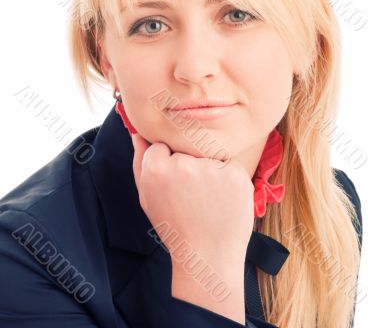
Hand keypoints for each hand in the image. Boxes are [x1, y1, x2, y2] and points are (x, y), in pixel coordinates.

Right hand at [131, 133, 254, 263]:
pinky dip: (226, 177)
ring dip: (208, 170)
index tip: (173, 184)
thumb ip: (140, 162)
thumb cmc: (174, 226)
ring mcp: (212, 168)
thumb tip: (138, 135)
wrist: (208, 255)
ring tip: (207, 199)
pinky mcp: (236, 173)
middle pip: (184, 148)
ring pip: (207, 154)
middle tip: (191, 195)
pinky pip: (228, 164)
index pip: (161, 145)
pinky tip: (222, 199)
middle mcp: (184, 164)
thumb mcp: (147, 198)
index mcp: (156, 169)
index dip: (167, 164)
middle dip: (187, 165)